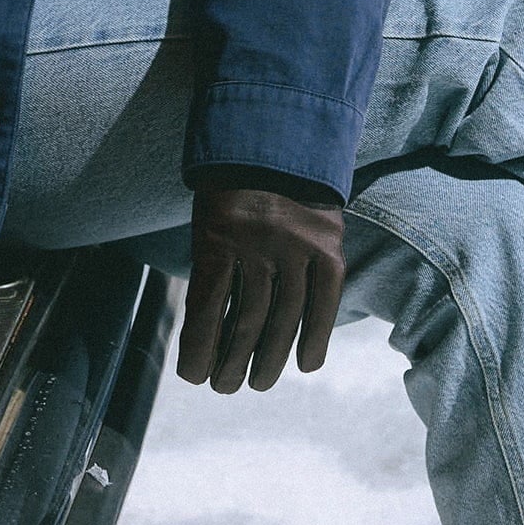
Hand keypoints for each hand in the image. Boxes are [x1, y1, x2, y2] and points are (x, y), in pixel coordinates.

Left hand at [177, 184, 345, 391]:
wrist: (277, 136)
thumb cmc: (230, 189)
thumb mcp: (207, 219)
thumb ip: (211, 270)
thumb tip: (206, 337)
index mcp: (218, 232)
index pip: (206, 308)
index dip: (199, 349)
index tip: (193, 377)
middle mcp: (260, 241)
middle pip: (247, 320)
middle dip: (233, 361)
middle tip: (224, 388)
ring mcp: (299, 244)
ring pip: (285, 318)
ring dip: (270, 359)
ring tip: (258, 383)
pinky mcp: (330, 245)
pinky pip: (325, 301)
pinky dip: (315, 337)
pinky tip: (304, 364)